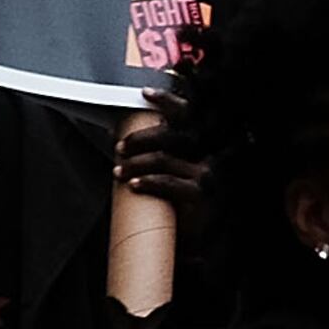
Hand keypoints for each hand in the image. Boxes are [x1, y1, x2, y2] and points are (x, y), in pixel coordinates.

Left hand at [115, 87, 205, 210]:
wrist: (206, 236)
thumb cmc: (190, 206)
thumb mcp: (183, 173)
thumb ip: (169, 152)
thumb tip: (136, 137)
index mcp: (206, 143)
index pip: (188, 113)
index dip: (168, 99)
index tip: (145, 92)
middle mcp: (210, 153)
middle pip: (171, 133)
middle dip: (141, 137)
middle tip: (120, 146)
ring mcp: (208, 172)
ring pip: (163, 158)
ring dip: (136, 162)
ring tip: (118, 169)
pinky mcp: (201, 192)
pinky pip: (167, 181)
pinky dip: (147, 182)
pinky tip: (132, 184)